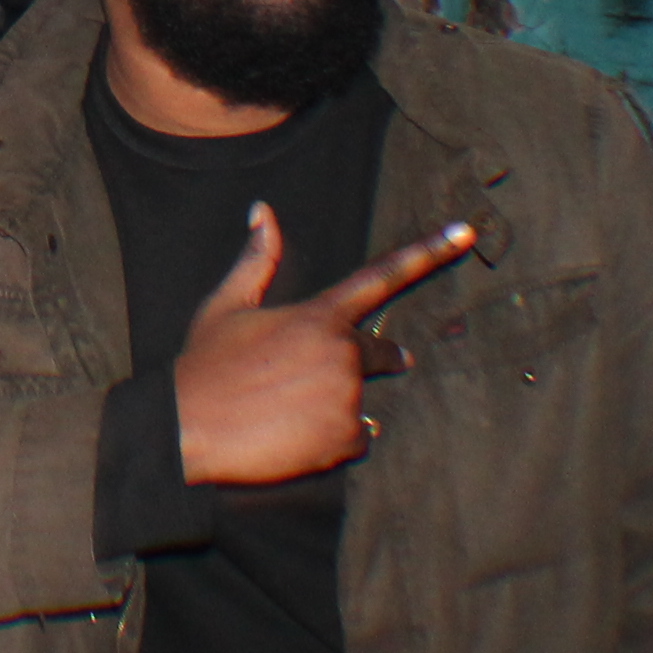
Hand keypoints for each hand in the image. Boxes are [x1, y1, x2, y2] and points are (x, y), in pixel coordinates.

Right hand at [171, 207, 478, 485]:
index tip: (465, 234)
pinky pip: (356, 439)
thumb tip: (264, 211)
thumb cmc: (204, 364)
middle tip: (321, 375)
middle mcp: (343, 354)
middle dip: (369, 361)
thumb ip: (258, 259)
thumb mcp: (226, 306)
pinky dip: (334, 441)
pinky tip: (298, 438)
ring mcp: (346, 398)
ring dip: (338, 406)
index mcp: (320, 315)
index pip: (382, 277)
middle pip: (380, 353)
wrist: (187, 429)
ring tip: (290, 412)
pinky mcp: (342, 439)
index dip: (427, 253)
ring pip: (361, 401)